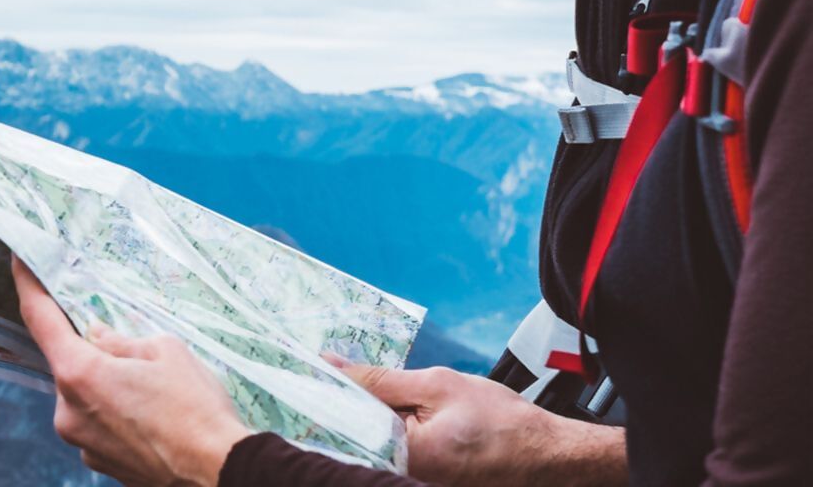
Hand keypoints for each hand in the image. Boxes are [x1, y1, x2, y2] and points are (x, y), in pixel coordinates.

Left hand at [13, 258, 248, 485]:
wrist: (220, 474)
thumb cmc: (196, 411)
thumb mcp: (165, 351)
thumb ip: (120, 340)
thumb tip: (97, 336)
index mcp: (78, 373)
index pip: (39, 318)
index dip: (28, 284)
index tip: (20, 259)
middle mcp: (68, 411)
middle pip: (69, 362)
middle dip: (92, 350)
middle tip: (132, 348)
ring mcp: (81, 442)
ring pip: (85, 396)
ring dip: (107, 385)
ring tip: (153, 391)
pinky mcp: (98, 463)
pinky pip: (98, 424)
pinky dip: (116, 413)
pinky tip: (151, 416)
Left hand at [337, 359, 625, 486]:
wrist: (548, 455)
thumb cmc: (501, 421)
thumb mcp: (436, 386)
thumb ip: (379, 380)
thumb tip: (331, 366)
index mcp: (402, 457)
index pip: (341, 424)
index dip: (317, 394)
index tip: (293, 370)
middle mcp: (401, 476)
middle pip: (350, 435)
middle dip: (336, 402)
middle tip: (317, 369)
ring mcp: (410, 480)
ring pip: (367, 441)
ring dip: (358, 412)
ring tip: (346, 381)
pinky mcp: (420, 478)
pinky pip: (386, 449)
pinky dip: (379, 425)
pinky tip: (377, 404)